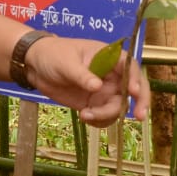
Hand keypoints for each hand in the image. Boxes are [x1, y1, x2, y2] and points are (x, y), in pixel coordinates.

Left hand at [24, 36, 150, 125]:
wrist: (36, 67)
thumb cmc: (53, 54)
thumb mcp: (66, 62)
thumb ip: (82, 75)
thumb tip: (98, 87)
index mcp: (109, 57)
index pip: (130, 66)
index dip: (136, 78)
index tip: (133, 91)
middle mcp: (111, 75)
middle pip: (134, 89)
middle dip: (139, 102)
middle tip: (139, 116)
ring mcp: (104, 91)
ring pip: (118, 106)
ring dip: (107, 115)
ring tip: (85, 115)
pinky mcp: (94, 104)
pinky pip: (105, 116)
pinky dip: (99, 121)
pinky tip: (84, 117)